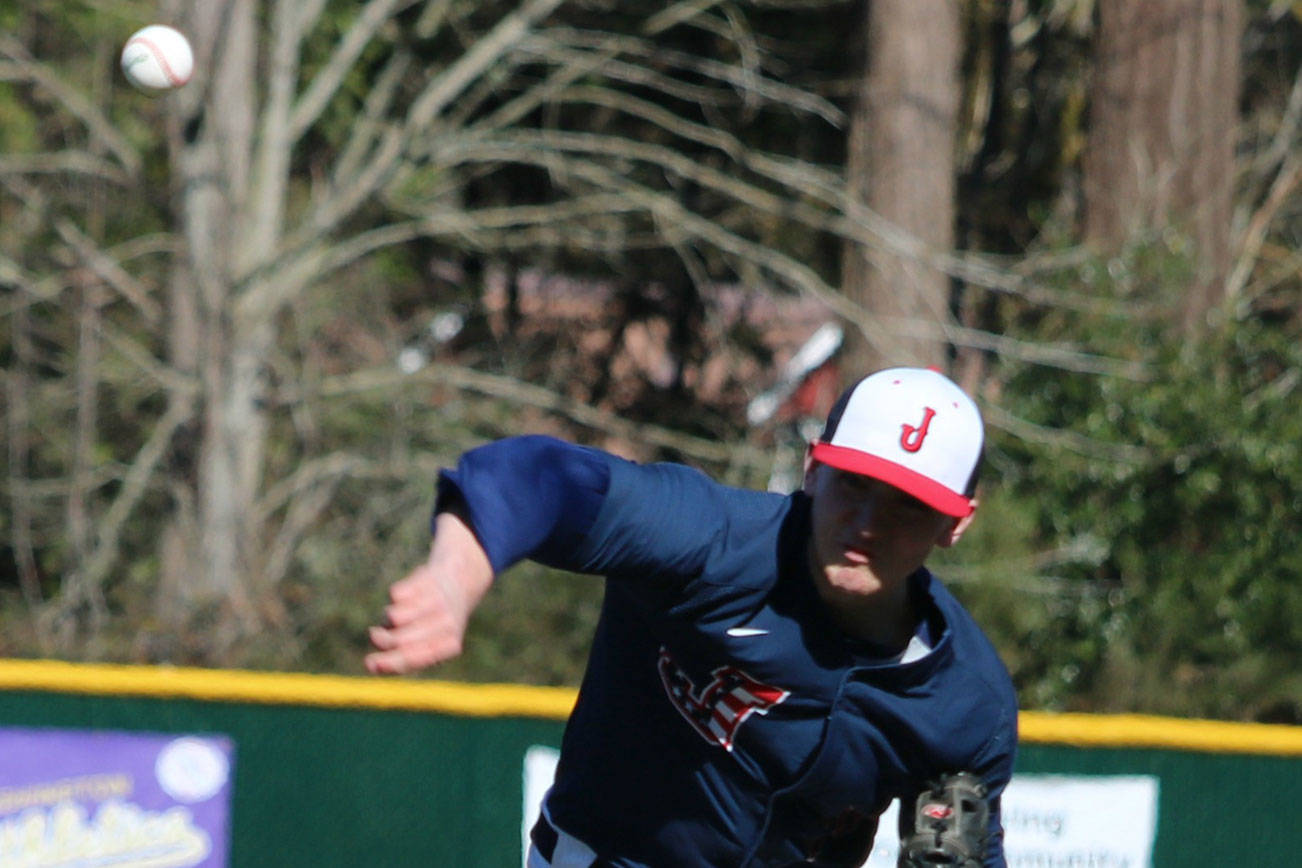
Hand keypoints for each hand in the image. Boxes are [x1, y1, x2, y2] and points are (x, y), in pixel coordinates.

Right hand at [364, 509, 492, 674]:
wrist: (459, 580)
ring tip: (398, 615)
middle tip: (375, 634)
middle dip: (381, 639)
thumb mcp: (427, 644)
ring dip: (388, 618)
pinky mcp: (428, 579)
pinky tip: (411, 595)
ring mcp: (438, 600)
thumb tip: (369, 665)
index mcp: (451, 645)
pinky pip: (395, 594)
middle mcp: (448, 623)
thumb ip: (400, 660)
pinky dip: (396, 598)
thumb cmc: (436, 623)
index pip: (415, 659)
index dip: (389, 663)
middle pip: (400, 640)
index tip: (369, 662)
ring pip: (394, 616)